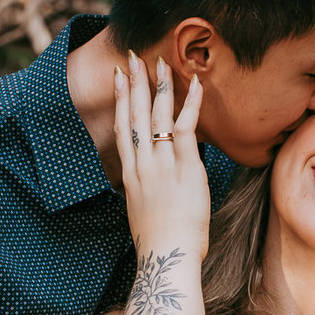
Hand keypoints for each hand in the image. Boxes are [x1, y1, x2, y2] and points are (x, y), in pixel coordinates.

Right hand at [115, 54, 210, 255]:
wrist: (166, 257)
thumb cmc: (160, 244)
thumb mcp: (145, 213)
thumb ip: (149, 193)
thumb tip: (157, 189)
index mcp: (131, 176)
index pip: (123, 129)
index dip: (120, 101)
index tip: (118, 78)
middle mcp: (142, 165)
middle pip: (134, 115)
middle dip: (133, 83)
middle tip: (133, 57)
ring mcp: (162, 164)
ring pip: (157, 116)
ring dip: (159, 86)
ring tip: (160, 62)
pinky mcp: (185, 167)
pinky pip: (187, 127)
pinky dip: (191, 103)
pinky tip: (195, 83)